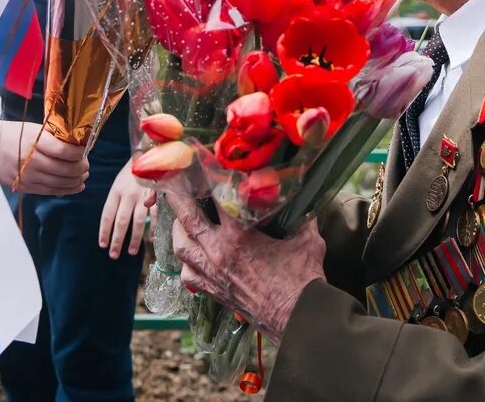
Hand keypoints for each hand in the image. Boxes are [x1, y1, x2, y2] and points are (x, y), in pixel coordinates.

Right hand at [0, 120, 88, 194]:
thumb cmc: (13, 134)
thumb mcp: (33, 129)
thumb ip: (53, 138)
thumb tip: (76, 144)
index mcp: (34, 142)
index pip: (63, 151)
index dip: (78, 153)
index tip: (84, 150)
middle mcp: (31, 161)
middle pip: (64, 169)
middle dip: (81, 168)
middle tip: (87, 164)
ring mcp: (28, 176)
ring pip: (59, 183)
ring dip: (76, 181)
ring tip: (84, 175)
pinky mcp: (25, 186)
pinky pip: (49, 191)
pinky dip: (66, 190)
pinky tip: (76, 186)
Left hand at [98, 158, 157, 258]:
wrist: (148, 154)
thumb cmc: (130, 174)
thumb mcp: (118, 184)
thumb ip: (115, 202)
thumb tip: (110, 225)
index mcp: (116, 191)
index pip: (107, 215)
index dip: (104, 231)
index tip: (102, 245)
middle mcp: (128, 195)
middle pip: (121, 221)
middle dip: (117, 240)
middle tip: (113, 255)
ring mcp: (143, 196)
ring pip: (138, 221)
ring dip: (134, 238)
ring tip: (131, 252)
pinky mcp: (156, 195)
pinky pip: (155, 214)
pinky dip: (153, 227)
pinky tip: (150, 239)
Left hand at [168, 192, 326, 341]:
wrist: (296, 319)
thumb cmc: (303, 280)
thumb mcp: (307, 240)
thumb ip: (303, 216)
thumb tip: (306, 199)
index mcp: (238, 236)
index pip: (212, 199)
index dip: (204, 179)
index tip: (200, 165)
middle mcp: (218, 253)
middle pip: (186, 219)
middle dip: (179, 199)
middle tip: (176, 185)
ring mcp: (212, 275)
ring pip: (181, 248)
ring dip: (179, 230)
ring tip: (182, 219)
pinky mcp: (214, 292)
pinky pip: (188, 275)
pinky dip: (186, 263)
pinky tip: (192, 256)